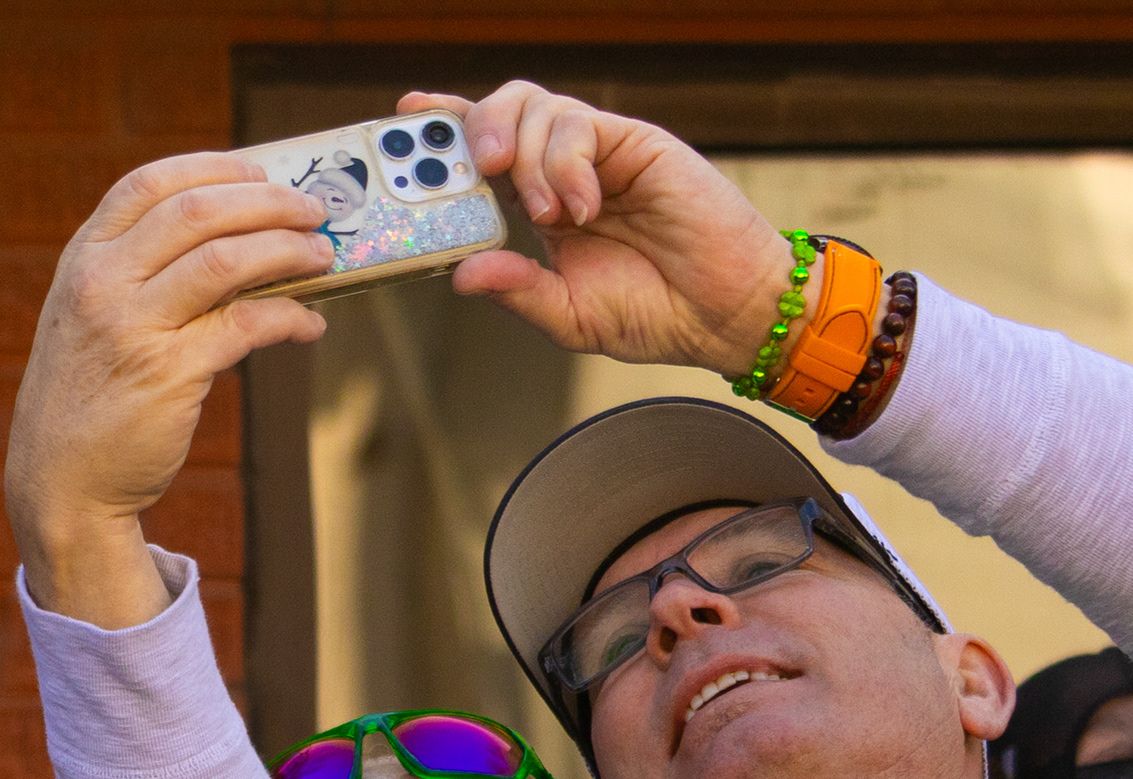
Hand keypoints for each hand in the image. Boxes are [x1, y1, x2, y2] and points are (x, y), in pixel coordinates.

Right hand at [6, 152, 332, 626]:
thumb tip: (238, 240)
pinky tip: (307, 322)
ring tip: (322, 255)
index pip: (149, 184)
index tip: (259, 171)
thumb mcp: (92, 318)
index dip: (213, 168)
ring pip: (225, 260)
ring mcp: (132, 328)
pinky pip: (245, 325)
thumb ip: (139, 274)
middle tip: (312, 209)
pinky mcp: (169, 375)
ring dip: (286, 250)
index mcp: (84, 260)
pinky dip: (288, 317)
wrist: (61, 482)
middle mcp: (102, 284)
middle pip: (197, 212)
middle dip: (267, 202)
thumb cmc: (89, 398)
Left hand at [419, 83, 791, 374]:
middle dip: (473, 129)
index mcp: (538, 206)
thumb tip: (461, 272)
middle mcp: (562, 169)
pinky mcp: (633, 142)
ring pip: (535, 108)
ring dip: (526, 159)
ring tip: (546, 216)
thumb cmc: (654, 313)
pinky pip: (580, 125)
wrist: (726, 312)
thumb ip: (517, 290)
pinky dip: (568, 164)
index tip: (407, 116)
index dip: (445, 127)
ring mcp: (598, 152)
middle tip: (476, 171)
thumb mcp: (569, 315)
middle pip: (502, 112)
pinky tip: (583, 207)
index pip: (483, 154)